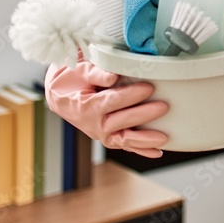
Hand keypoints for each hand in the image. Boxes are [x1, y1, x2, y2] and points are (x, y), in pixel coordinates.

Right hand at [44, 53, 168, 157]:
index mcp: (85, 106)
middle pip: (120, 122)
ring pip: (123, 140)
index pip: (111, 102)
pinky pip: (125, 145)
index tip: (149, 87)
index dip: (130, 95)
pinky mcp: (108, 136)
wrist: (59, 94)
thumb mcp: (80, 70)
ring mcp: (101, 133)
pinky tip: (157, 152)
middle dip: (142, 116)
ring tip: (164, 138)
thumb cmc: (71, 78)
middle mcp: (93, 124)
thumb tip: (113, 76)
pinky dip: (141, 150)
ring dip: (144, 141)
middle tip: (163, 107)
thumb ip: (97, 73)